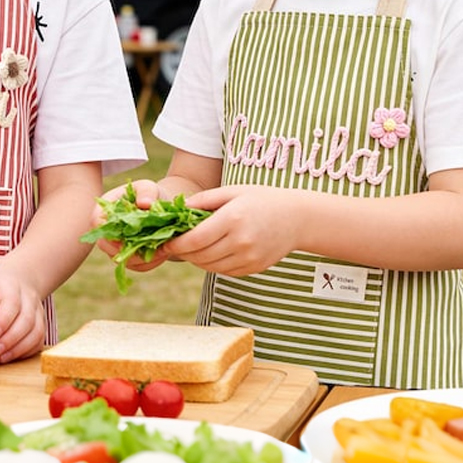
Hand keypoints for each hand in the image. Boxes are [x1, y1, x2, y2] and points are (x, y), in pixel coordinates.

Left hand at [0, 262, 44, 363]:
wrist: (16, 277)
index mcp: (9, 285)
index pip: (11, 301)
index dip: (4, 319)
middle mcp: (27, 297)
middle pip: (27, 318)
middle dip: (11, 338)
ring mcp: (36, 310)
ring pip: (36, 330)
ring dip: (19, 347)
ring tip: (0, 358)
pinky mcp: (39, 322)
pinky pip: (39, 339)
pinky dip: (26, 351)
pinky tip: (10, 356)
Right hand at [90, 178, 171, 271]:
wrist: (161, 208)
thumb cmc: (151, 195)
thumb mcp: (149, 187)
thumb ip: (147, 192)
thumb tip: (144, 204)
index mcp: (105, 208)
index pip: (96, 222)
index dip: (109, 230)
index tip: (129, 234)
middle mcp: (106, 229)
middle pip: (105, 245)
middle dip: (127, 248)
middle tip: (150, 244)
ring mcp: (115, 246)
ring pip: (121, 260)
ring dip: (141, 257)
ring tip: (161, 248)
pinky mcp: (128, 258)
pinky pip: (136, 267)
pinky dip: (149, 263)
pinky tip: (162, 253)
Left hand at [161, 184, 297, 275]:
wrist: (298, 218)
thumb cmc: (263, 199)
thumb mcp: (233, 191)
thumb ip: (204, 200)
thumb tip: (178, 209)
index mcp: (233, 219)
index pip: (196, 239)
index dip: (176, 244)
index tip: (165, 242)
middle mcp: (241, 241)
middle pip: (200, 256)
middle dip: (182, 253)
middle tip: (172, 245)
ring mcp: (249, 258)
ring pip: (210, 267)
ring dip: (195, 260)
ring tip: (190, 248)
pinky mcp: (253, 268)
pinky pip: (224, 271)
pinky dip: (212, 264)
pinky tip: (210, 253)